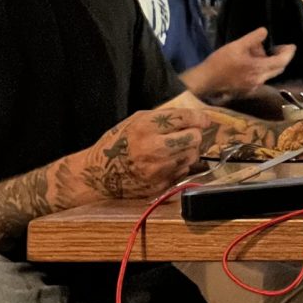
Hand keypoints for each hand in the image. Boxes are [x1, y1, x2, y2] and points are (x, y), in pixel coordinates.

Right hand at [70, 105, 213, 200]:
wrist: (99, 174)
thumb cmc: (118, 143)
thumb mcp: (136, 121)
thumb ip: (164, 117)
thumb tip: (195, 117)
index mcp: (145, 127)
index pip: (184, 118)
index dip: (199, 118)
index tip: (203, 120)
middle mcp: (153, 148)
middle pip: (194, 138)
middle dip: (194, 135)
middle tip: (186, 135)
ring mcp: (158, 169)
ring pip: (192, 156)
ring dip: (188, 152)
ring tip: (173, 150)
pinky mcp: (160, 184)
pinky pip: (183, 171)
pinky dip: (179, 166)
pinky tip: (166, 163)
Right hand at [188, 28, 295, 96]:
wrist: (205, 81)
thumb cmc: (220, 62)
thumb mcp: (236, 46)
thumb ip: (252, 38)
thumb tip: (265, 31)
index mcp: (259, 69)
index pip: (282, 62)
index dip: (289, 53)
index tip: (291, 45)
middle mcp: (260, 81)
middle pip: (277, 69)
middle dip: (280, 57)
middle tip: (277, 47)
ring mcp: (254, 87)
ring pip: (268, 73)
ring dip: (268, 63)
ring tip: (257, 52)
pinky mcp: (247, 90)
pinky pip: (260, 78)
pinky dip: (260, 69)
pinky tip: (250, 62)